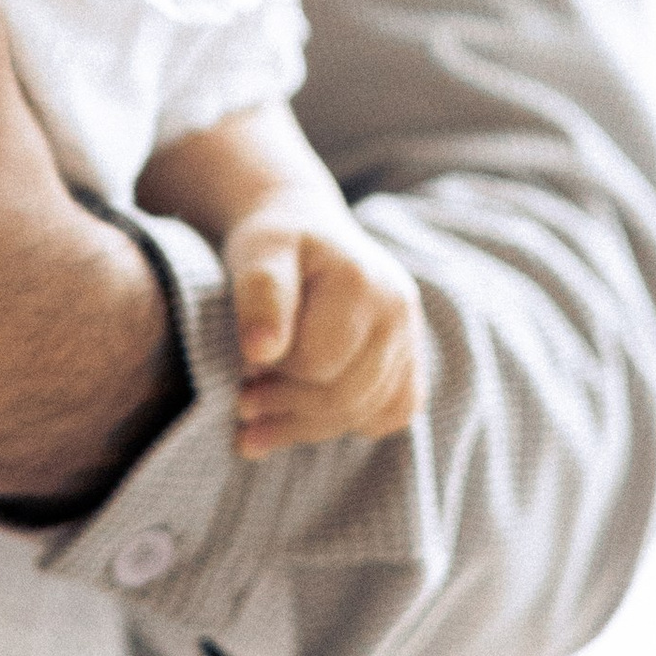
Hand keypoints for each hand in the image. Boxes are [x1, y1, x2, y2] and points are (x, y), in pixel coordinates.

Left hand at [226, 203, 424, 459]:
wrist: (307, 227)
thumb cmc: (276, 242)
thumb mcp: (257, 253)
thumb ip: (261, 296)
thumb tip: (262, 352)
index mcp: (360, 283)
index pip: (317, 365)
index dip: (274, 375)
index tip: (243, 367)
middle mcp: (398, 310)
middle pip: (346, 395)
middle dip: (287, 409)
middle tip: (242, 405)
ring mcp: (411, 336)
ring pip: (368, 413)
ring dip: (308, 428)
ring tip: (258, 423)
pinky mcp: (413, 358)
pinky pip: (393, 413)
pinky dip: (350, 424)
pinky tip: (308, 418)